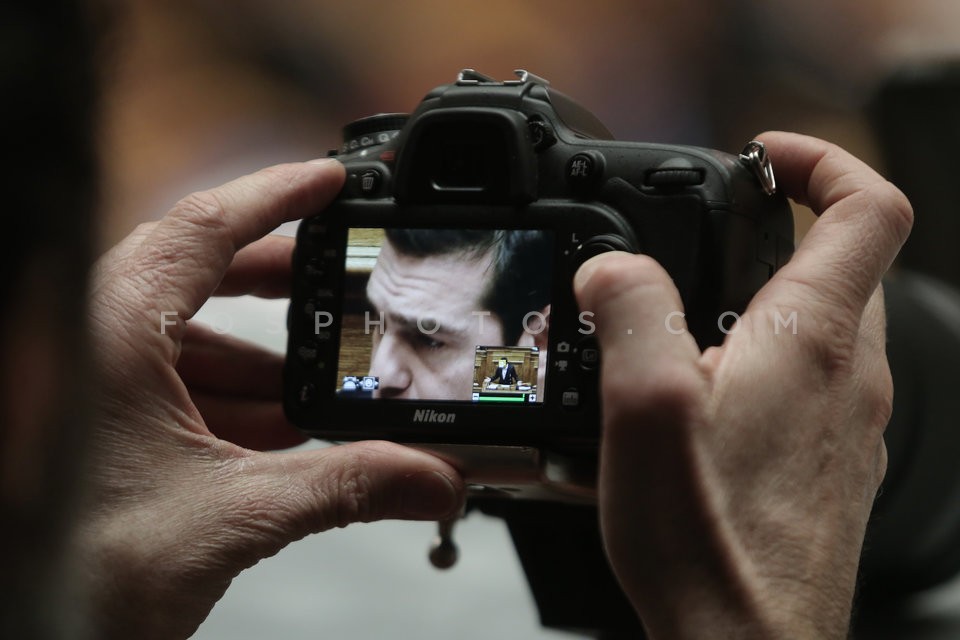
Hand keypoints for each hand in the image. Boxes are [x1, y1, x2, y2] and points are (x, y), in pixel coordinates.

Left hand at [80, 160, 464, 638]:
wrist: (22, 628)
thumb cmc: (74, 572)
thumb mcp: (232, 515)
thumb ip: (346, 488)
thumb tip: (431, 477)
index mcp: (112, 329)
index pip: (204, 226)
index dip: (276, 194)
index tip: (329, 182)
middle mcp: (94, 338)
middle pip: (203, 277)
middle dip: (282, 291)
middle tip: (344, 286)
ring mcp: (93, 378)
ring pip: (191, 343)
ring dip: (261, 370)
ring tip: (324, 396)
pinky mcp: (98, 420)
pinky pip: (174, 387)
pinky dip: (231, 405)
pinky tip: (278, 438)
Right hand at [575, 132, 911, 638]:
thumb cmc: (708, 542)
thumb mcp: (643, 407)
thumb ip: (629, 309)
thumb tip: (613, 265)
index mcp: (811, 340)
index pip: (867, 207)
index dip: (822, 159)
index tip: (765, 155)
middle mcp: (848, 376)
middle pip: (840, 265)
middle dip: (774, 235)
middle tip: (702, 248)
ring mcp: (847, 424)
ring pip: (821, 328)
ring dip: (759, 306)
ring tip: (680, 336)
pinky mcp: (829, 463)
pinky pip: (807, 388)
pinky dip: (759, 369)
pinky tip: (699, 410)